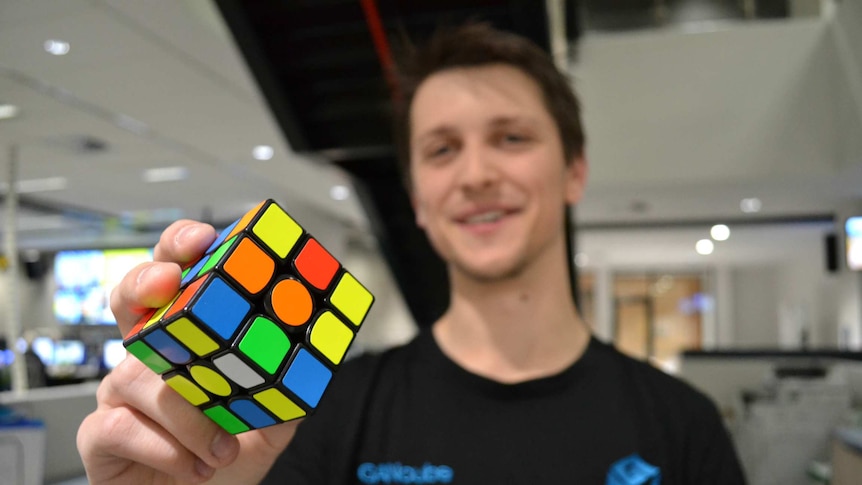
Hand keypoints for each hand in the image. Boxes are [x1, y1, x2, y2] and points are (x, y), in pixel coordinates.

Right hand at [77, 220, 299, 483]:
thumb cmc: (229, 458)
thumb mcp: (271, 418)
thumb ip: (287, 385)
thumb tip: (316, 352)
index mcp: (188, 342)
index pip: (177, 281)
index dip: (180, 250)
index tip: (203, 237)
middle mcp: (148, 358)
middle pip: (129, 300)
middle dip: (145, 281)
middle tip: (170, 282)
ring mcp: (119, 394)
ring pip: (139, 376)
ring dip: (188, 414)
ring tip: (222, 449)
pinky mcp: (100, 436)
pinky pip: (118, 425)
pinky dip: (164, 447)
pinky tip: (193, 465)